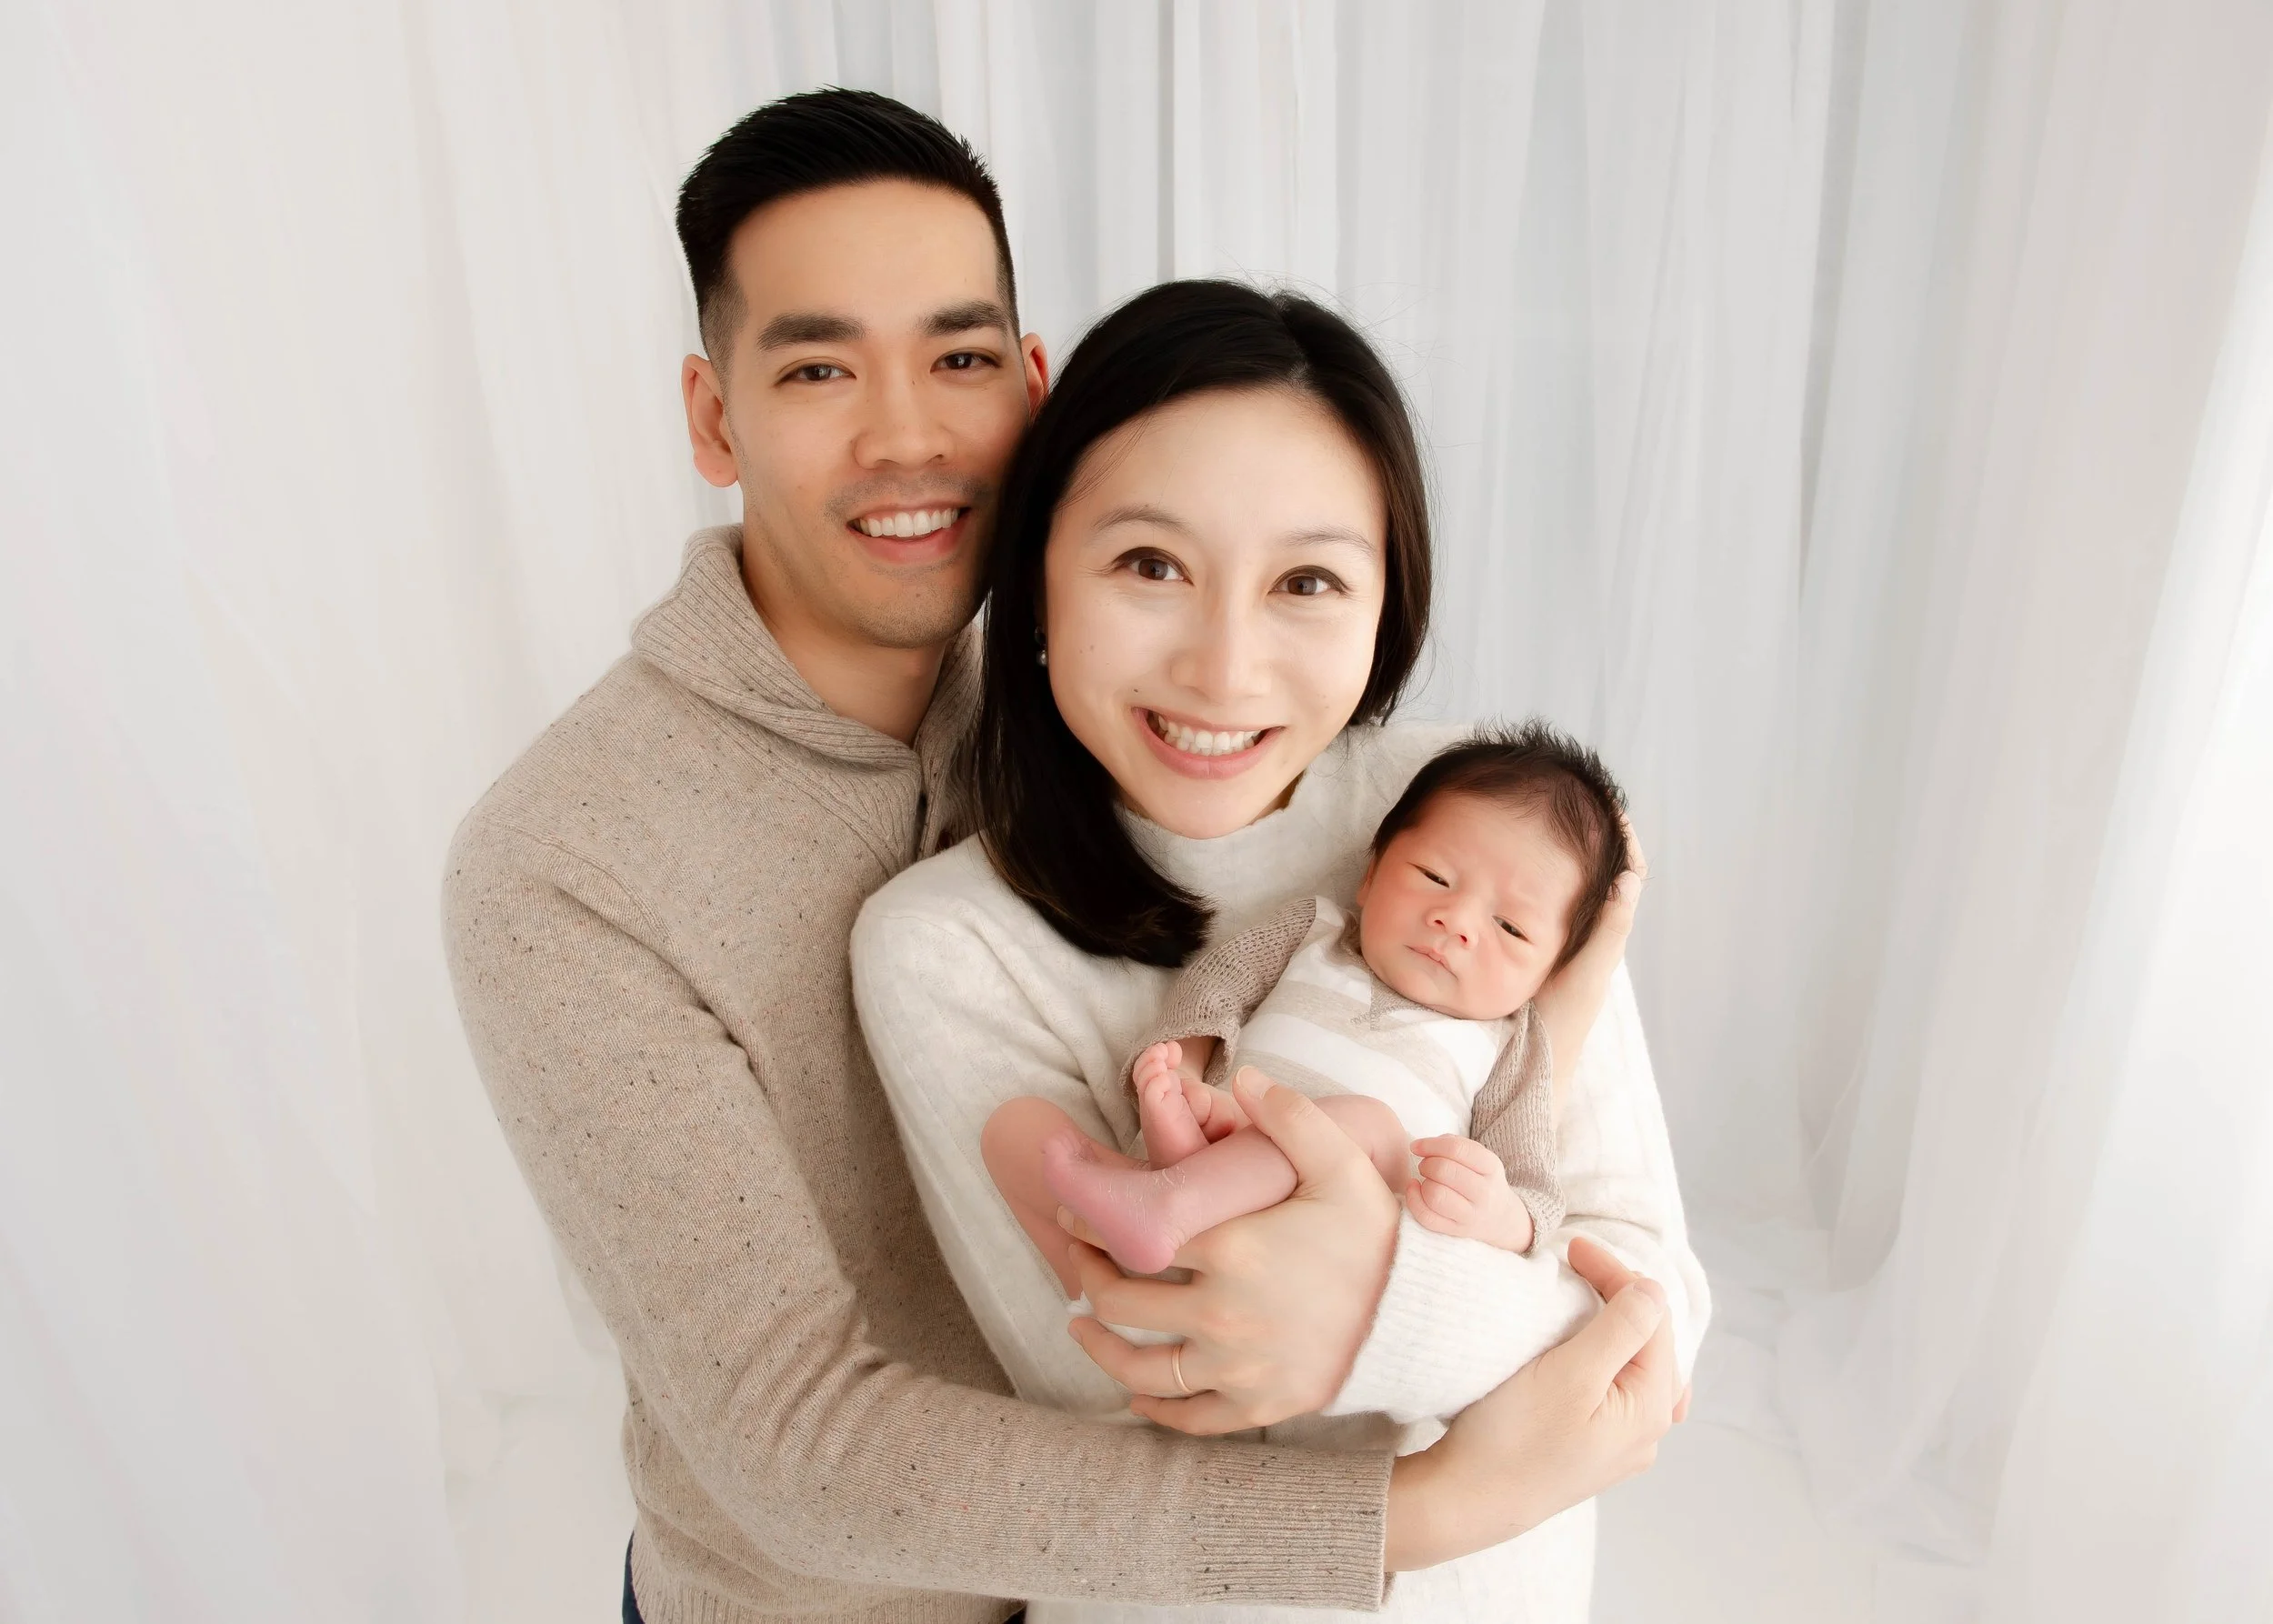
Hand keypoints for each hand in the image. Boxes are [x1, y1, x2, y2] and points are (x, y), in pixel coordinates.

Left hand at [1063, 1067, 1398, 1432]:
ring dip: (1099, 1347)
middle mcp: (1224, 1315)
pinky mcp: (1258, 1407)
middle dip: (1088, 1276)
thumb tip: (1245, 1075)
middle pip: (1123, 1302)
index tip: (1071, 1215)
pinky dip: (1152, 1409)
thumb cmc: (1380, 1238)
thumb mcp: (1344, 1166)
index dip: (1092, 1223)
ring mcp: (1239, 1368)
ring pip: (1141, 1367)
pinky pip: (1187, 1417)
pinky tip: (1131, 1392)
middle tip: (1077, 1260)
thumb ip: (1292, 1117)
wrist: (1427, 1318)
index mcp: (1234, 1249)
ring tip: (1081, 1325)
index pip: (1136, 1235)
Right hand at [1385, 1235, 1676, 1569]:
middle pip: (1651, 1341)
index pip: (1651, 1317)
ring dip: (1617, 1325)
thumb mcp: (1571, 1372)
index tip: (1571, 1247)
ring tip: (1589, 1297)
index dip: (1616, 1274)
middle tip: (1576, 1263)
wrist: (1469, 1499)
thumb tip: (1653, 1290)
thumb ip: (1622, 1328)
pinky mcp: (1593, 1449)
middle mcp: (1647, 1432)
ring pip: (1638, 1365)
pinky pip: (1619, 1390)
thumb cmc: (1514, 1436)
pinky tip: (1594, 1350)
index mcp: (1650, 1408)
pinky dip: (1609, 1356)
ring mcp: (1622, 1445)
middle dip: (1620, 1295)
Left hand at [1406, 1135, 1532, 1251]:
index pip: (1456, 1149)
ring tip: (1426, 1181)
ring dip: (1423, 1184)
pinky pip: (1427, 1217)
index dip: (1430, 1145)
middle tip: (1425, 1165)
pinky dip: (1414, 1201)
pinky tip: (1416, 1191)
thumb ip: (1454, 1144)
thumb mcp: (1480, 1157)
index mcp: (1491, 1167)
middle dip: (1426, 1164)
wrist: (1501, 1217)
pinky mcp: (1457, 1230)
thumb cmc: (1481, 1179)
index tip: (1416, 1146)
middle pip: (1443, 1171)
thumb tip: (1423, 1146)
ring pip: (1435, 1195)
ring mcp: (1471, 1215)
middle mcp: (1484, 1193)